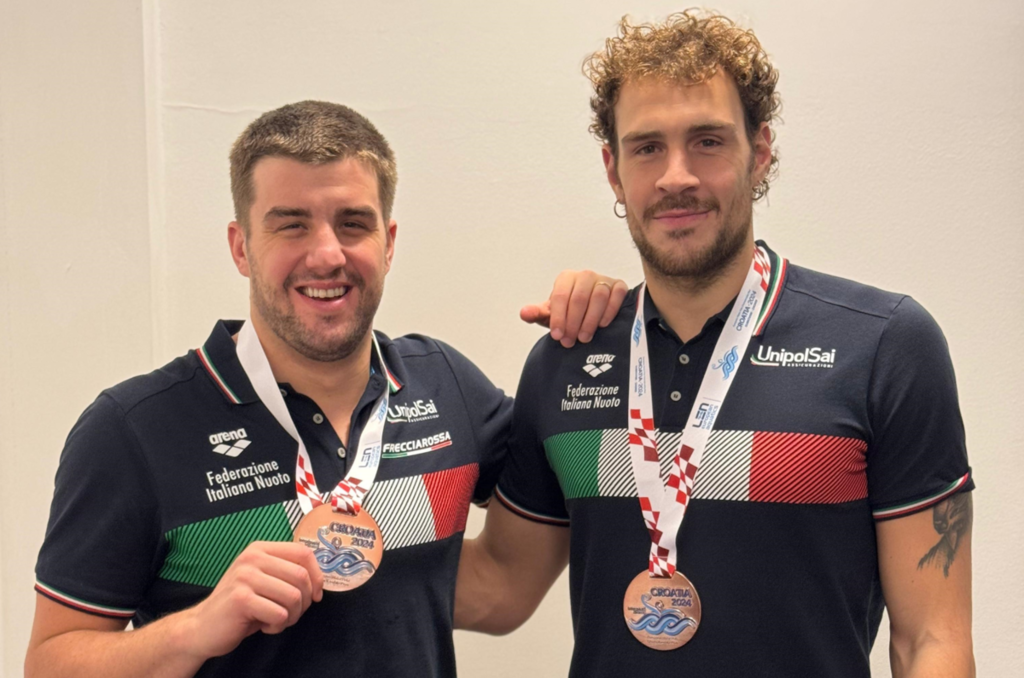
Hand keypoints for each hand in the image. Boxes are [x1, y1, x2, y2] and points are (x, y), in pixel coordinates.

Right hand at [180, 541, 323, 660]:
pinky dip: (277, 626)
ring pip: (293, 597)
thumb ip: (287, 573)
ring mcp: (245, 577)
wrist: (202, 627)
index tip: (315, 595)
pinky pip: (279, 615)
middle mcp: (252, 558)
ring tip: (276, 620)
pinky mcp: (241, 599)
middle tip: (291, 614)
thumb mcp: (264, 580)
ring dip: (291, 616)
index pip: (303, 553)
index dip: (316, 575)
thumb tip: (319, 582)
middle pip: (301, 576)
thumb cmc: (241, 606)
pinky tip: (263, 626)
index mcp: (260, 549)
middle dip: (304, 602)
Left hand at [521, 270, 627, 347]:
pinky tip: (602, 325)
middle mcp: (585, 275)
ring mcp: (603, 279)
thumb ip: (537, 314)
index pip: (560, 296)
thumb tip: (524, 313)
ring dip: (590, 320)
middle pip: (579, 298)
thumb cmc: (569, 312)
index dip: (558, 317)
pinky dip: (610, 311)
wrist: (590, 312)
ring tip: (584, 337)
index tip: (557, 336)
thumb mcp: (552, 314)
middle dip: (573, 322)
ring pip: (598, 297)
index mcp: (566, 279)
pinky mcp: (619, 286)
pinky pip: (616, 295)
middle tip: (570, 341)